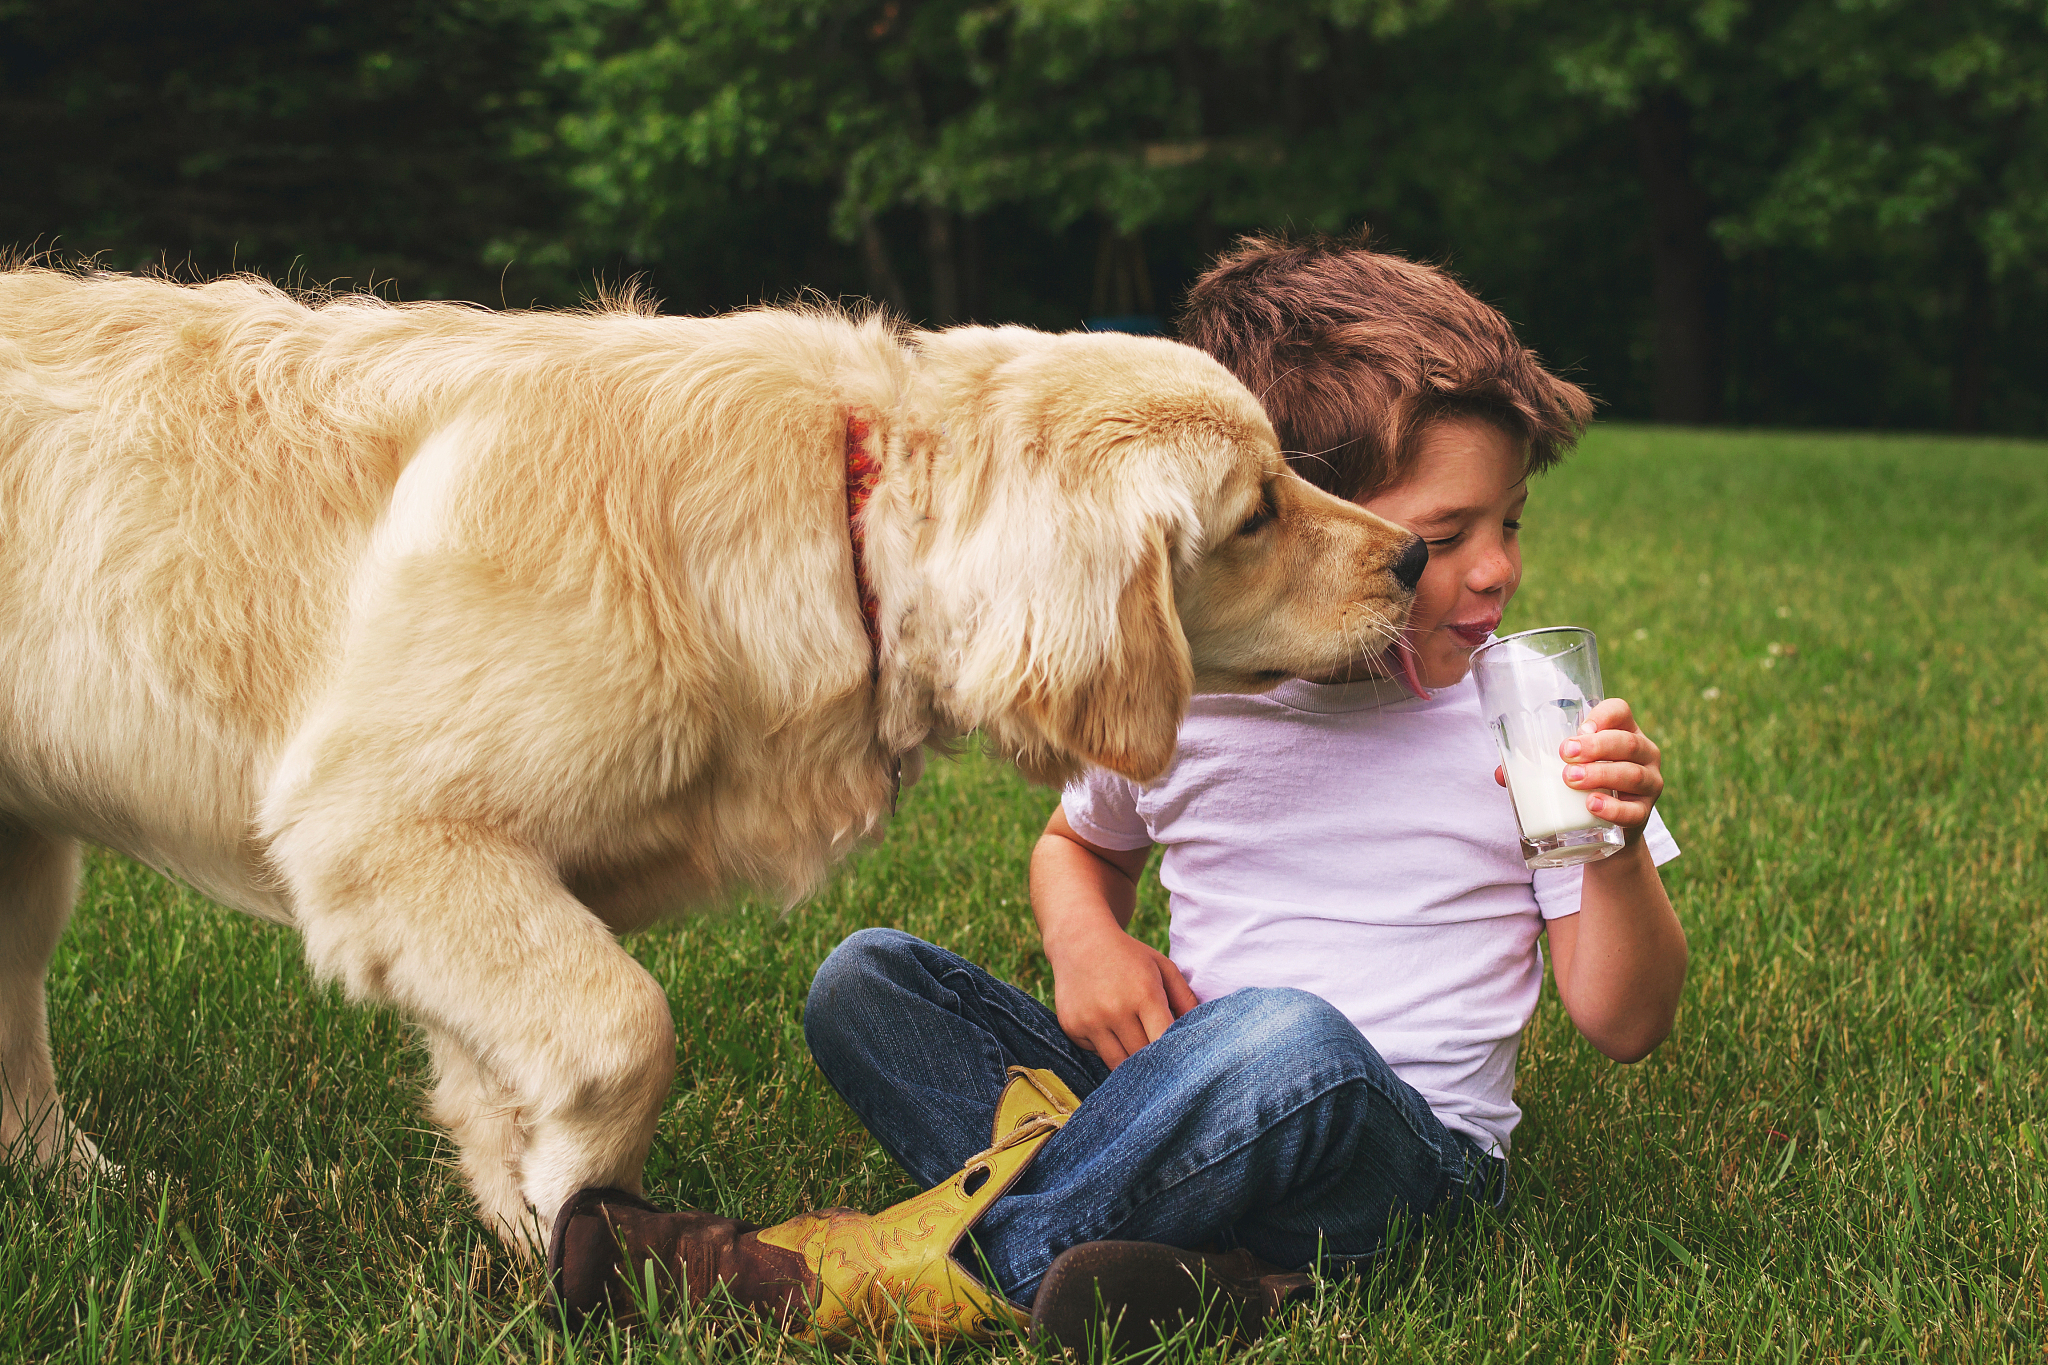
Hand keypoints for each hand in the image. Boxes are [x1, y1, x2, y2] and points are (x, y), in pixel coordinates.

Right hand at [1045, 922, 1198, 1068]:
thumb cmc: (1129, 956)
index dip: (1174, 1055)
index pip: (1163, 1041)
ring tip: (1137, 1047)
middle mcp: (1115, 1010)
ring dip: (1130, 1061)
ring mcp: (1090, 1021)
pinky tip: (1108, 1028)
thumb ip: (1185, 999)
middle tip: (1161, 1058)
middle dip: (1154, 1060)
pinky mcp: (1072, 1027)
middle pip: (1142, 1057)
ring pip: (1118, 1064)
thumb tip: (1199, 1034)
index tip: (1180, 1059)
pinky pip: (1097, 1053)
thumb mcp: (1163, 967)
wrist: (1079, 941)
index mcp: (1144, 994)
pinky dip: (1107, 1048)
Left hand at [1496, 696, 1663, 843]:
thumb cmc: (1580, 787)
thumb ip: (1535, 766)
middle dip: (1595, 746)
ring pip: (1631, 774)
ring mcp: (1649, 783)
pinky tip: (1592, 806)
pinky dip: (1612, 808)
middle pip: (1627, 742)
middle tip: (1565, 755)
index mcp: (1622, 731)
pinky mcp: (1644, 813)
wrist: (1602, 831)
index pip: (1619, 710)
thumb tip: (1501, 773)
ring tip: (1571, 780)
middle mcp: (1643, 753)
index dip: (1602, 715)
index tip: (1578, 729)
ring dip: (1600, 774)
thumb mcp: (1565, 768)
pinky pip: (1634, 811)